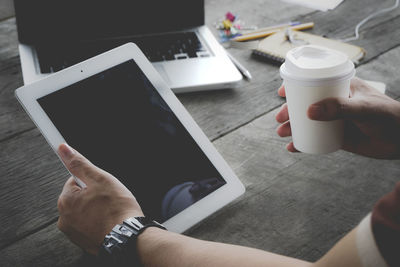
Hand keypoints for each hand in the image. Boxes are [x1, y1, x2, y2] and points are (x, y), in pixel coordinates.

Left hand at [57, 144, 142, 254]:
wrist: (129, 237)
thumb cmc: (117, 209)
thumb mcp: (100, 179)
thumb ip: (79, 163)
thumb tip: (63, 149)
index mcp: (65, 200)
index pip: (75, 180)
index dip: (92, 181)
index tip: (102, 186)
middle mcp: (64, 218)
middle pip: (79, 197)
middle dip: (94, 195)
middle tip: (109, 199)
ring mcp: (73, 232)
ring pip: (85, 211)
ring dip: (96, 209)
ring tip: (111, 210)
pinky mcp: (83, 241)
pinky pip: (89, 224)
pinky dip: (98, 222)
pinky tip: (110, 220)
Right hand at [276, 77, 399, 158]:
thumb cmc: (388, 117)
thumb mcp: (363, 108)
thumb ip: (339, 108)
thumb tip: (309, 112)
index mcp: (341, 87)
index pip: (315, 82)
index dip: (296, 85)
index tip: (282, 92)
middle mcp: (335, 102)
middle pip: (306, 103)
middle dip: (289, 110)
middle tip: (280, 119)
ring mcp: (335, 120)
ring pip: (308, 121)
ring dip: (292, 127)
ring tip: (282, 133)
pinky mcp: (337, 136)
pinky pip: (315, 138)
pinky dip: (302, 143)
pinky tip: (293, 148)